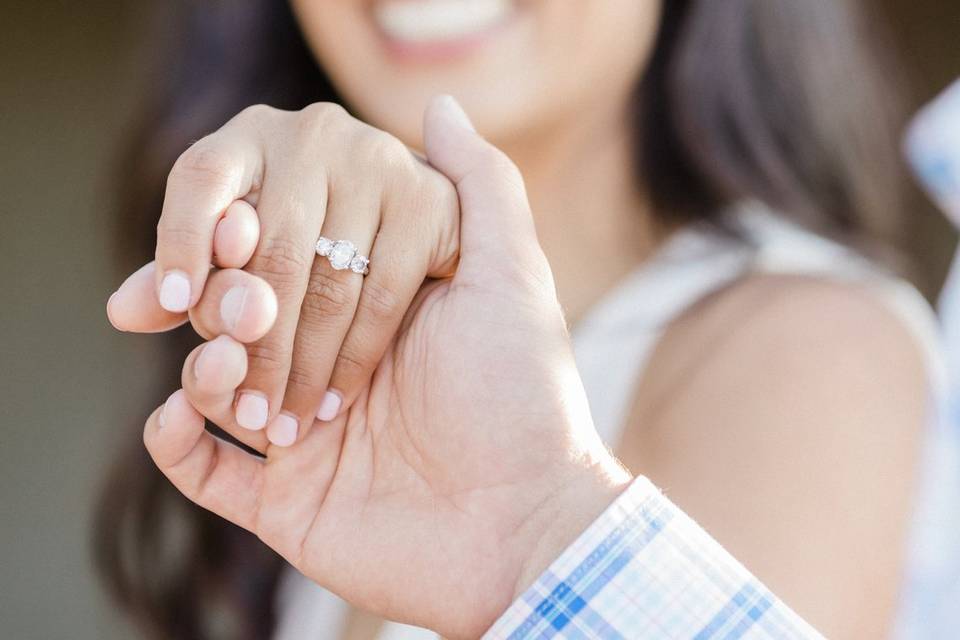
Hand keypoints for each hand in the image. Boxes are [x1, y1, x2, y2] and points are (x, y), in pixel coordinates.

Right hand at [142, 96, 630, 637]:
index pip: (294, 265)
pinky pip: (203, 471)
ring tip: (221, 356)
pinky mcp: (284, 502)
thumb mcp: (509, 276)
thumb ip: (478, 189)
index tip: (237, 224)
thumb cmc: (520, 396)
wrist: (525, 523)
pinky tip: (176, 413)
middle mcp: (333, 370)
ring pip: (215, 386)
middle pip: (246, 323)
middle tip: (236, 302)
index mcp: (374, 317)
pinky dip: (175, 442)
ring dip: (202, 363)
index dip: (259, 244)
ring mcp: (304, 438)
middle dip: (230, 305)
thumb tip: (440, 108)